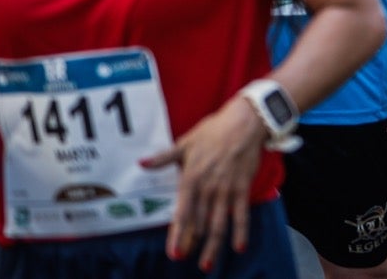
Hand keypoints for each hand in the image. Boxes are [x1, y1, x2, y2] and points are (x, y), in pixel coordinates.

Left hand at [141, 96, 265, 270]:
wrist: (245, 121)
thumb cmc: (213, 131)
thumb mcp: (185, 142)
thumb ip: (164, 158)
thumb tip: (141, 164)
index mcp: (191, 177)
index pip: (183, 212)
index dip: (178, 234)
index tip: (173, 252)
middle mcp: (208, 187)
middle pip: (199, 222)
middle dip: (192, 243)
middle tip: (185, 259)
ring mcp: (227, 189)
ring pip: (219, 223)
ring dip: (213, 245)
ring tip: (207, 264)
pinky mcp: (242, 187)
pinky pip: (242, 214)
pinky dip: (241, 231)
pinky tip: (239, 247)